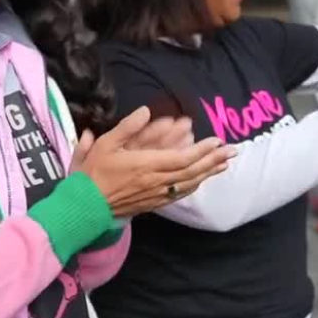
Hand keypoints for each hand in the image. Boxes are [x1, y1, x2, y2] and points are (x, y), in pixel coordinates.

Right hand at [71, 107, 236, 216]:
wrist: (83, 207)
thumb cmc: (92, 174)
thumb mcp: (104, 145)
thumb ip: (126, 127)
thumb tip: (145, 110)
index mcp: (146, 166)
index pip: (182, 158)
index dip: (202, 150)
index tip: (217, 141)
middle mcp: (156, 182)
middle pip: (192, 171)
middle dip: (214, 160)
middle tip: (233, 151)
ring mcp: (156, 195)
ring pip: (189, 183)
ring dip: (208, 173)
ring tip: (225, 164)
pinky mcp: (153, 204)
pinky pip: (179, 194)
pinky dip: (195, 185)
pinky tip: (202, 180)